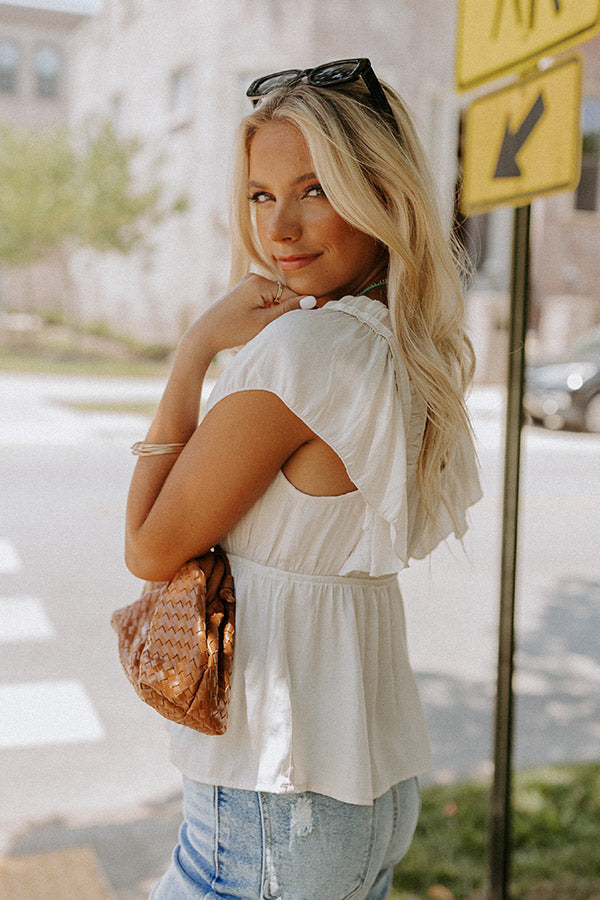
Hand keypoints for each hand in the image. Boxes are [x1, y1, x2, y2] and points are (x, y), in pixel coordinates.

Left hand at [184, 274, 310, 357]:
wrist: (205, 334)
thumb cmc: (233, 329)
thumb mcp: (264, 322)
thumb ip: (288, 310)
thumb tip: (311, 300)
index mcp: (259, 282)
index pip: (291, 294)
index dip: (302, 308)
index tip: (314, 320)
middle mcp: (253, 278)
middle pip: (282, 294)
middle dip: (288, 309)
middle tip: (292, 328)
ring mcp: (247, 283)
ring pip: (273, 297)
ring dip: (277, 311)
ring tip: (274, 328)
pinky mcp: (242, 292)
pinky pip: (263, 299)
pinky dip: (268, 310)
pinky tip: (263, 324)